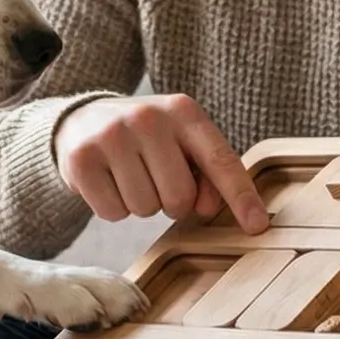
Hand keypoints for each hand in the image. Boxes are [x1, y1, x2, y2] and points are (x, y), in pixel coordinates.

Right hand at [54, 94, 268, 233]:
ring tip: (130, 177)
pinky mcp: (81, 159)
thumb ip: (207, 173)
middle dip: (172, 203)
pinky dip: (113, 208)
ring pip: (145, 209)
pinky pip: (112, 213)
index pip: (220, 160)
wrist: (82, 119)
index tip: (258, 226)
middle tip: (157, 181)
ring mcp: (112, 136)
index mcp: (184, 111)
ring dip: (141, 205)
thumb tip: (208, 208)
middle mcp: (148, 118)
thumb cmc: (147, 139)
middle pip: (179, 198)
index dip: (241, 196)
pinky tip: (108, 182)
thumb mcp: (182, 143)